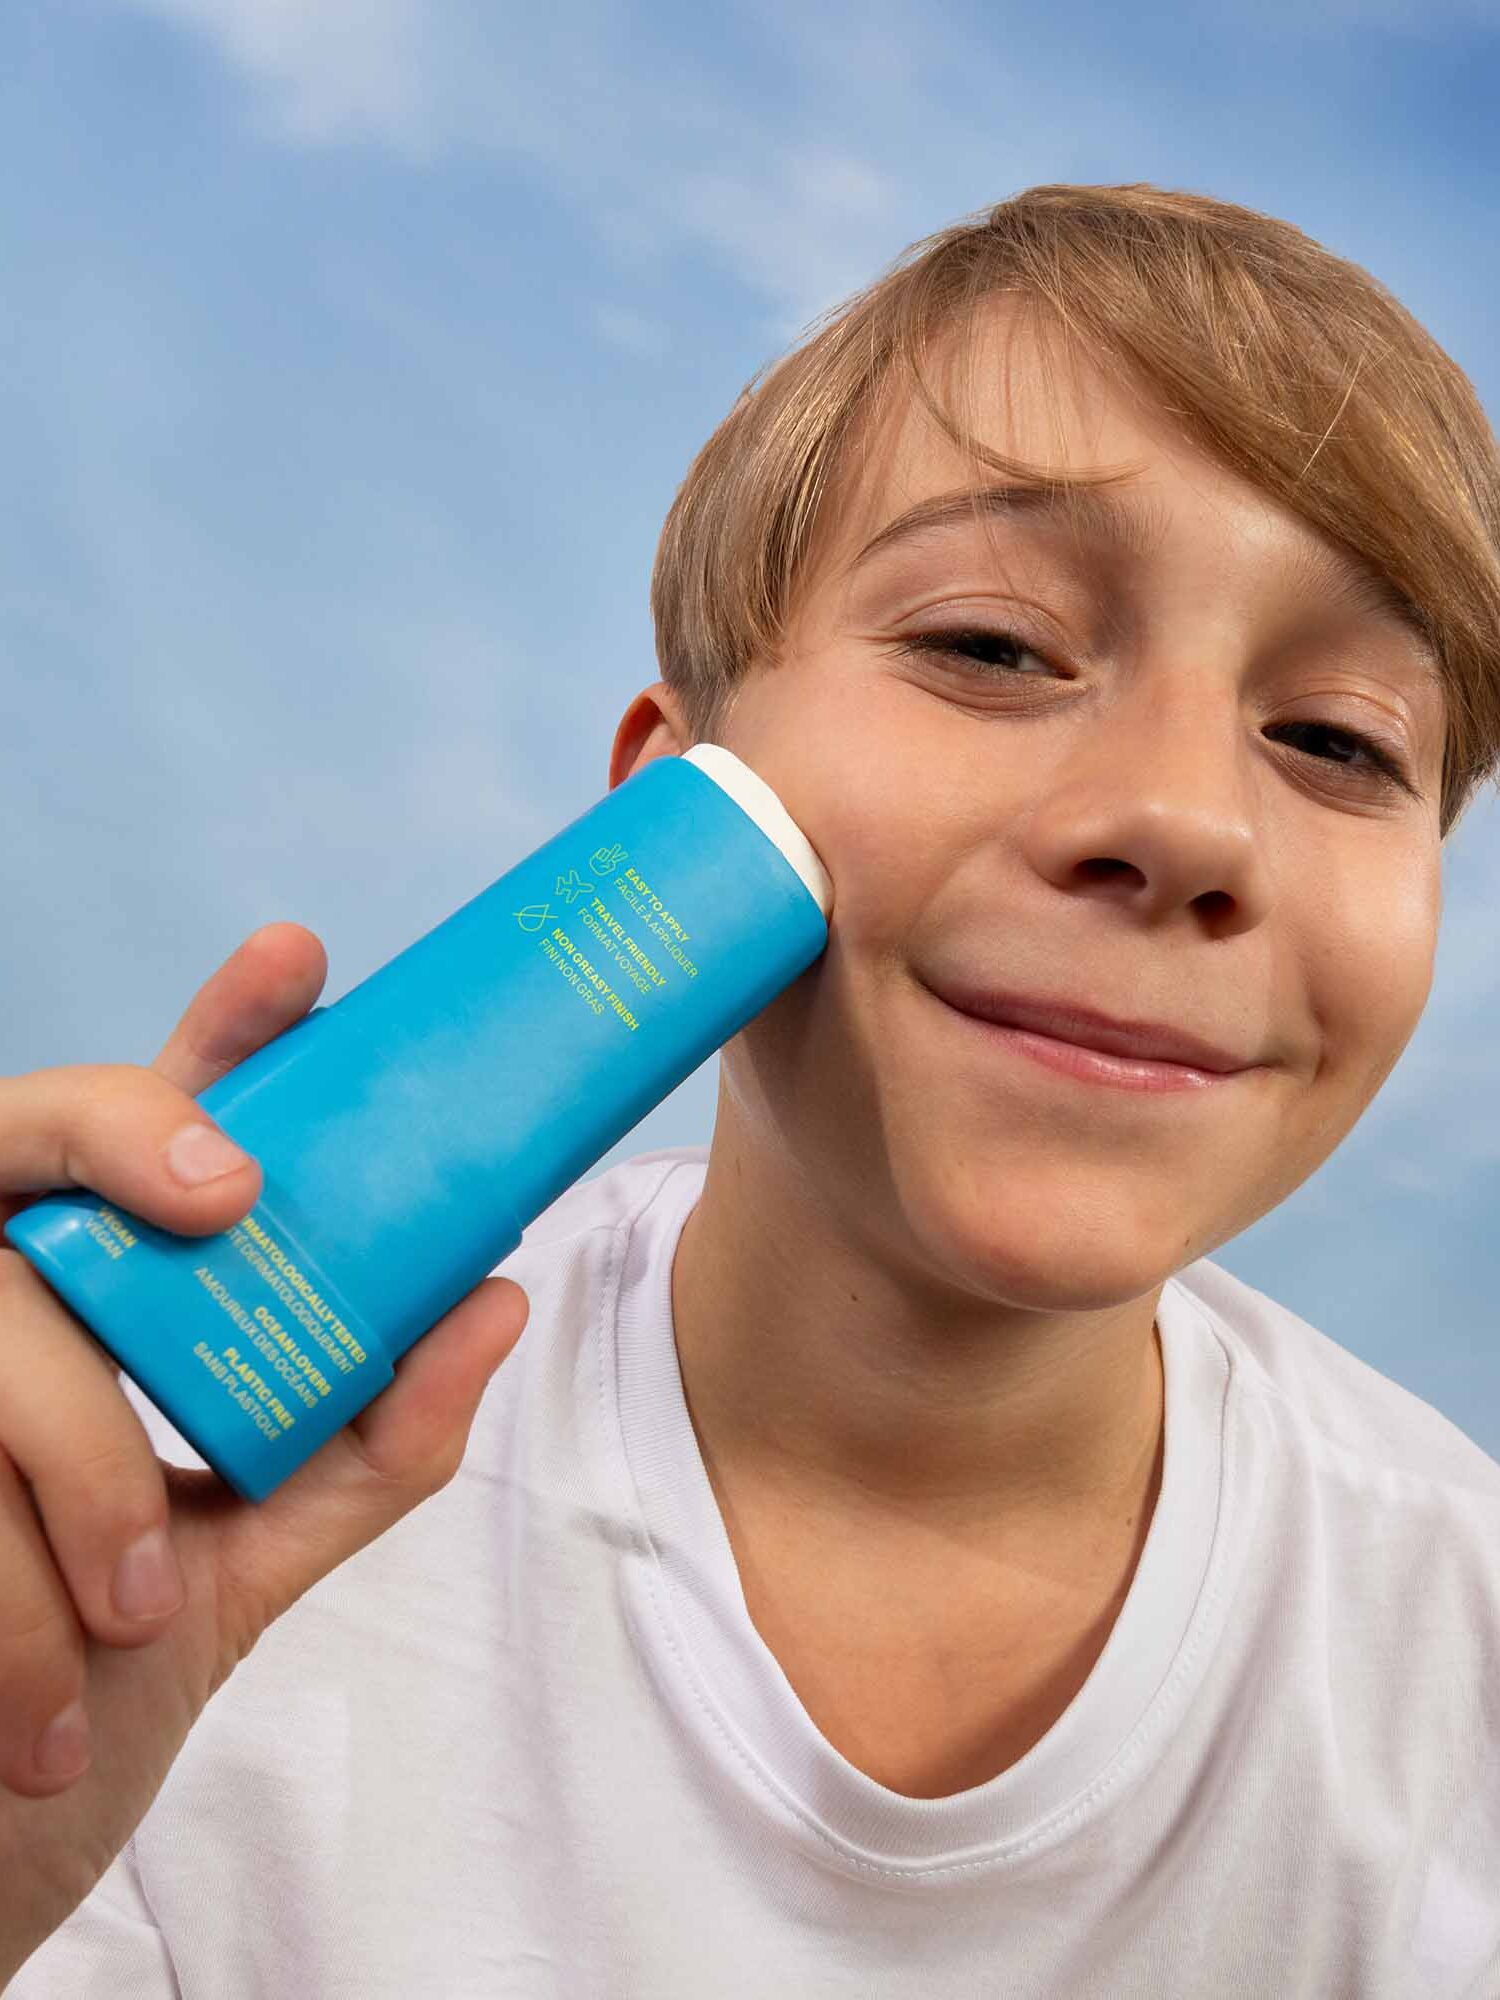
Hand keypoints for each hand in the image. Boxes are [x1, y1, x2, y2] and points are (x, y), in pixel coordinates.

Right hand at [0, 923, 528, 1978]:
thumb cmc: (102, 1684)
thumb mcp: (249, 1563)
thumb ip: (367, 1440)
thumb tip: (495, 1297)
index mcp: (103, 1298)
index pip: (154, 1123)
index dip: (222, 1028)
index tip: (303, 955)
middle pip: (30, 1127)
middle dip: (122, 1131)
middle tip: (223, 1191)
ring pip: (0, 1319)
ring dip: (81, 1469)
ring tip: (138, 1615)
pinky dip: (15, 1608)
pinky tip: (46, 1717)